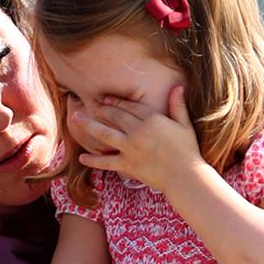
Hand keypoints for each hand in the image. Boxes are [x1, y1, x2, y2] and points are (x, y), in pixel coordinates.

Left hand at [74, 86, 208, 191]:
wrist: (185, 176)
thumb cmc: (187, 150)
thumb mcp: (184, 125)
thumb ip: (178, 105)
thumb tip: (178, 87)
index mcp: (151, 119)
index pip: (129, 107)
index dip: (116, 102)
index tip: (105, 99)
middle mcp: (137, 131)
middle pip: (114, 116)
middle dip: (101, 110)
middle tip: (91, 105)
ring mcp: (129, 148)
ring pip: (104, 134)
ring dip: (88, 125)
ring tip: (75, 118)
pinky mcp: (126, 164)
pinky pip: (106, 161)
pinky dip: (93, 160)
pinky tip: (82, 157)